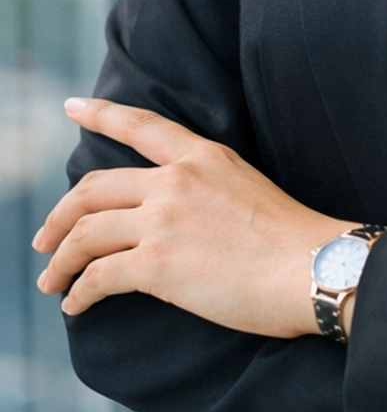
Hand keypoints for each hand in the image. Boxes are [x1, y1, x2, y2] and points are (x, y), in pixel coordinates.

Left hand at [33, 98, 352, 339]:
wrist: (315, 268)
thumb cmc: (295, 241)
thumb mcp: (248, 189)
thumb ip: (206, 190)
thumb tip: (172, 218)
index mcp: (203, 157)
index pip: (141, 126)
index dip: (101, 115)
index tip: (71, 107)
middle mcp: (177, 181)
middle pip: (93, 189)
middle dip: (59, 217)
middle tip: (45, 239)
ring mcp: (164, 220)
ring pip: (85, 234)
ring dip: (60, 260)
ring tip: (52, 280)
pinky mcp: (156, 264)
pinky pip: (97, 276)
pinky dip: (79, 293)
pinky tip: (76, 304)